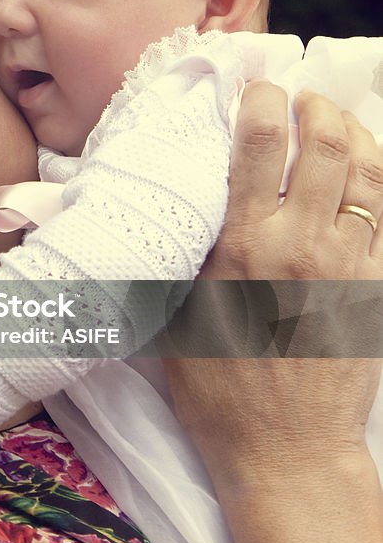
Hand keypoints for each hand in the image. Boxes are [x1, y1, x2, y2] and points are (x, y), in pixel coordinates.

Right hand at [164, 83, 382, 542]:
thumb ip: (188, 251)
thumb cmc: (218, 389)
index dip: (261, 102)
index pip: (260, 146)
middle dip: (317, 108)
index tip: (257, 91)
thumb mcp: (179, 314)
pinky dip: (378, 184)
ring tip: (336, 125)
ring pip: (367, 174)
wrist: (285, 451)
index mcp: (245, 245)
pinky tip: (365, 175)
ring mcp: (348, 265)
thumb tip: (179, 201)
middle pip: (327, 145)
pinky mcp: (377, 288)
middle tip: (303, 102)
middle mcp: (301, 244)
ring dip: (354, 136)